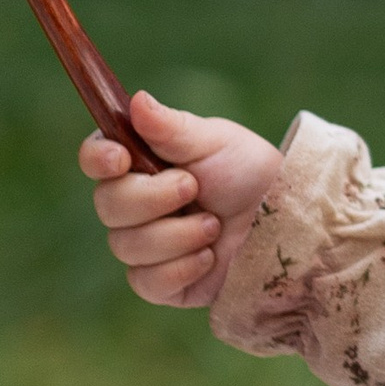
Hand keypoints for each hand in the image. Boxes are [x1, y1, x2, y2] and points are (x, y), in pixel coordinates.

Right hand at [80, 91, 286, 311]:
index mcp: (140, 163)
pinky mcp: (163, 284)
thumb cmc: (250, 174)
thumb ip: (172, 127)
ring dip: (176, 234)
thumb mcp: (215, 141)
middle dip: (152, 198)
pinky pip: (146, 282)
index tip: (121, 158)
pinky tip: (209, 256)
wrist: (288, 221)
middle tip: (194, 188)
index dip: (98, 159)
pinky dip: (180, 268)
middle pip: (107, 205)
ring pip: (126, 245)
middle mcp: (134, 204)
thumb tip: (137, 101)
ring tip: (213, 225)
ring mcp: (146, 246)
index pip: (96, 159)